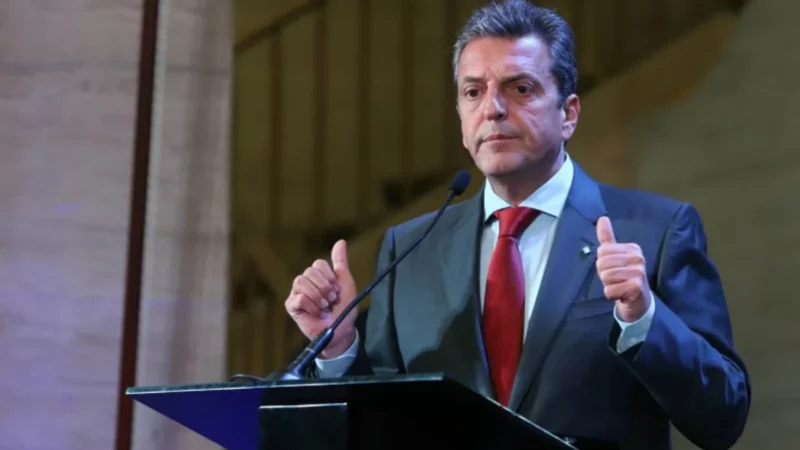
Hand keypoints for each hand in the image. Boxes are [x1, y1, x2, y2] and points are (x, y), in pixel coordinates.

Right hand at [285, 239, 358, 357]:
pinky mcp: (291, 306)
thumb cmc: (344, 308)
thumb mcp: (346, 283)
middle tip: (331, 300)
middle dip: (324, 287)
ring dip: (317, 296)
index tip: (336, 289)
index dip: (329, 277)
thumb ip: (341, 263)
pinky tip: (317, 313)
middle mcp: (306, 281)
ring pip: (301, 281)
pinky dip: (311, 306)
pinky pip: (297, 298)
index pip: (318, 264)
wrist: (341, 330)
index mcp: (318, 275)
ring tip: (324, 306)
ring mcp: (297, 293)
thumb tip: (341, 241)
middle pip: (309, 271)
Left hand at [595, 216, 651, 322]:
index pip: (602, 251)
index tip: (614, 269)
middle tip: (617, 280)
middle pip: (602, 263)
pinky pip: (609, 290)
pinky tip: (622, 295)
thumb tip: (602, 218)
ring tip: (620, 286)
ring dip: (608, 285)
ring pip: (605, 277)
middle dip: (604, 275)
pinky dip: (612, 295)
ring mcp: (638, 272)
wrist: (639, 301)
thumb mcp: (616, 256)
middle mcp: (638, 258)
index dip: (602, 263)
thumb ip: (608, 238)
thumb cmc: (624, 277)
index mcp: (632, 248)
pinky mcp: (636, 287)